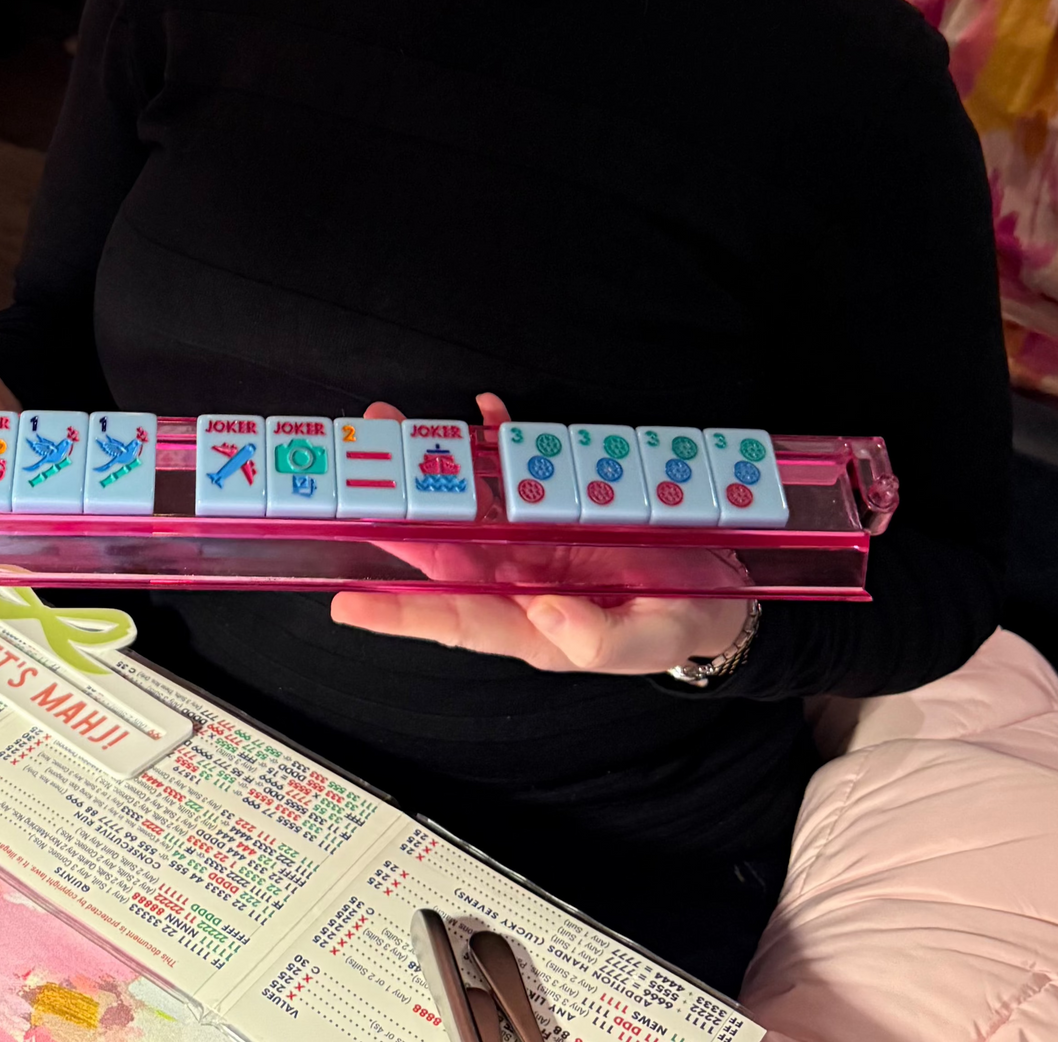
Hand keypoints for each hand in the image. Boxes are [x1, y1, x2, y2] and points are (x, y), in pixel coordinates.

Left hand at [327, 395, 751, 673]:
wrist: (711, 593)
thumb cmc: (668, 627)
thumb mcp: (643, 643)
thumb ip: (596, 637)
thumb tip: (542, 613)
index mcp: (526, 623)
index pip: (453, 619)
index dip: (399, 615)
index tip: (345, 605)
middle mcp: (513, 578)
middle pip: (441, 547)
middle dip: (393, 512)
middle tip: (353, 476)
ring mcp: (529, 537)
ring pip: (465, 500)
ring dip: (430, 463)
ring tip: (391, 426)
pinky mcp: (552, 503)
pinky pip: (514, 467)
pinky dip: (497, 438)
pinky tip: (485, 413)